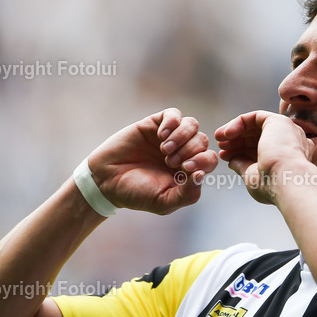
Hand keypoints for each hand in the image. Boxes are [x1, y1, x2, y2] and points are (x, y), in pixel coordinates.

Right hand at [86, 108, 218, 214]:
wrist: (106, 180)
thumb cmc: (136, 194)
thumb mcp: (164, 202)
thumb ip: (187, 194)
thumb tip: (202, 175)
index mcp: (188, 170)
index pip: (210, 159)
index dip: (204, 161)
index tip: (186, 169)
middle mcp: (182, 151)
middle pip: (203, 140)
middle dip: (191, 150)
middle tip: (170, 161)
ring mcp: (169, 137)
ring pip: (192, 124)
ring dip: (182, 136)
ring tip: (165, 149)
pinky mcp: (155, 124)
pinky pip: (174, 114)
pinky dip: (172, 122)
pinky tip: (161, 135)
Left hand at [214, 111, 314, 204]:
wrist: (286, 181)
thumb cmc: (272, 185)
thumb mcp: (254, 176)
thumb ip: (243, 165)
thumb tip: (232, 160)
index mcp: (288, 158)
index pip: (262, 150)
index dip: (241, 152)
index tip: (225, 157)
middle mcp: (291, 142)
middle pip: (259, 137)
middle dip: (237, 141)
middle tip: (221, 147)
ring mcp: (286, 131)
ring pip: (257, 126)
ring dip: (236, 132)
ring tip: (219, 139)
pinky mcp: (279, 121)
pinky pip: (255, 117)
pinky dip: (239, 123)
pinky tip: (227, 134)